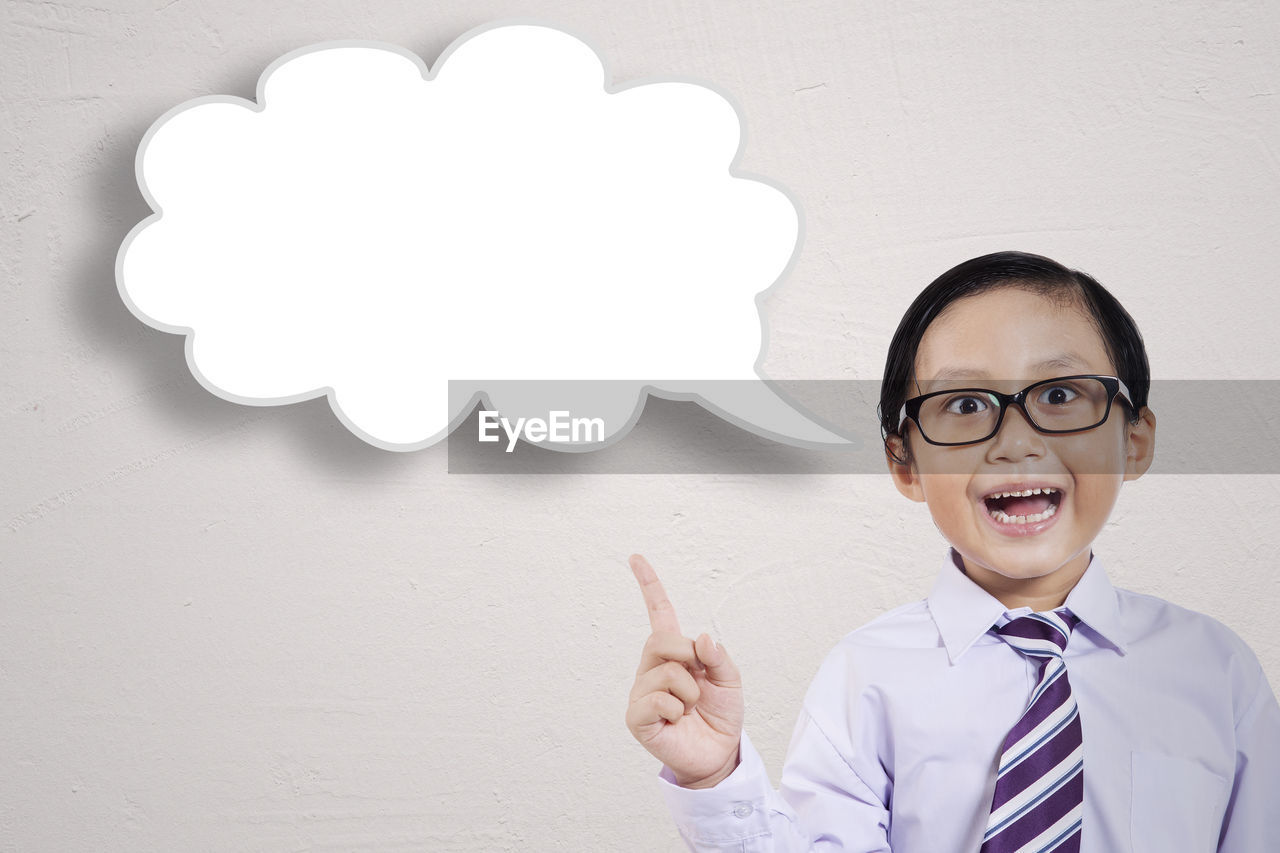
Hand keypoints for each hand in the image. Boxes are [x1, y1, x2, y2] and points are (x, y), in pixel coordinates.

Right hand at [625, 553, 743, 788]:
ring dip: (691, 692)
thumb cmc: (719, 715)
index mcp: (673, 654)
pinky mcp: (637, 716)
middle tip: (699, 680)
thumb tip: (702, 639)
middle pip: (661, 640)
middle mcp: (651, 668)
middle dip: (688, 657)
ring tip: (690, 708)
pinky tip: (677, 719)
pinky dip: (677, 709)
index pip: (658, 614)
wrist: (718, 754)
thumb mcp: (731, 681)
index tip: (636, 558)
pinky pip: (658, 699)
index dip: (649, 586)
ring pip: (667, 673)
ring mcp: (641, 691)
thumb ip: (719, 657)